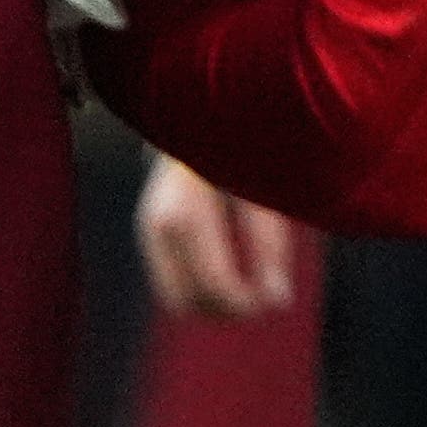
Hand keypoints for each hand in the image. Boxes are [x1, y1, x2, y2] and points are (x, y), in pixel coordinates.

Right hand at [138, 159, 300, 316]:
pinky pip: (173, 280)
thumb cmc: (243, 148)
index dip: (246, 303)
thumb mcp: (264, 191)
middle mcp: (159, 225)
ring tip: (253, 290)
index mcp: (190, 213)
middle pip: (186, 299)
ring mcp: (149, 229)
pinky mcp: (151, 232)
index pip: (213, 281)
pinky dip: (203, 288)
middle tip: (265, 301)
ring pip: (176, 296)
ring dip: (213, 304)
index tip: (275, 302)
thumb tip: (277, 301)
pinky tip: (234, 274)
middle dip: (226, 310)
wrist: (203, 115)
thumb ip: (270, 245)